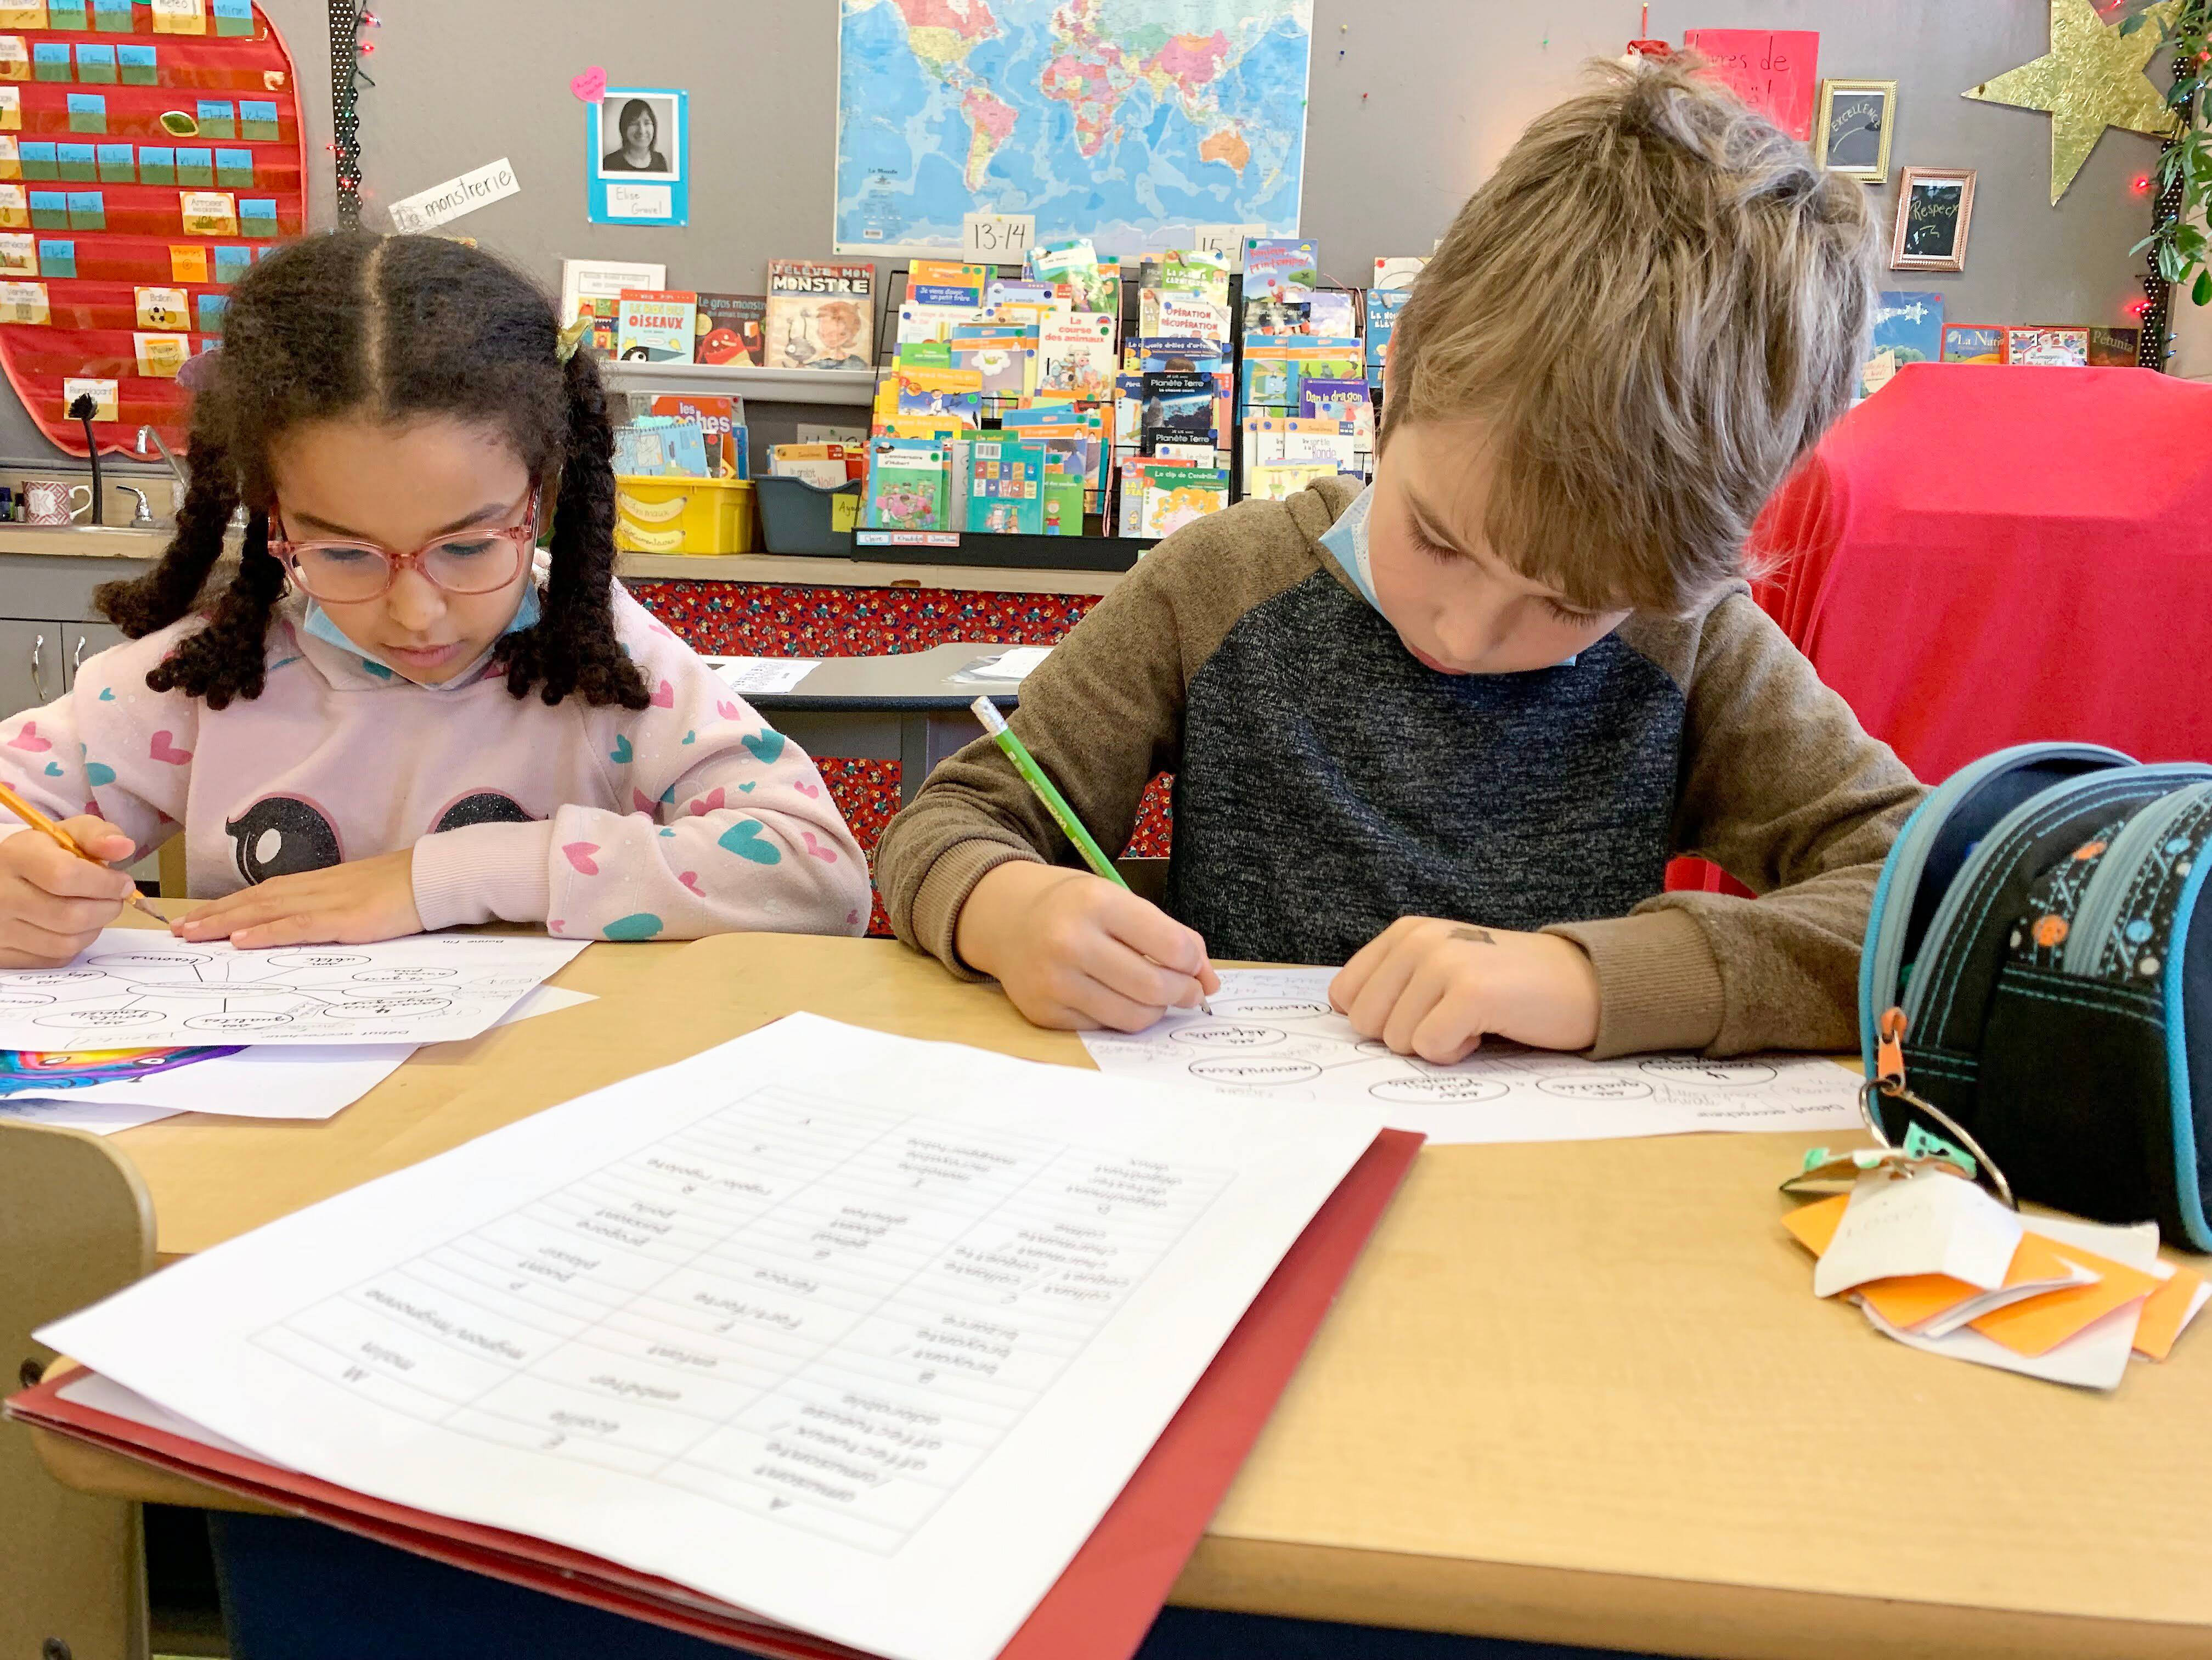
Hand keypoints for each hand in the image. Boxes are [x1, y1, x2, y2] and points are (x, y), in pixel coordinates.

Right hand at [0, 815, 135, 966]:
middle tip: (114, 899)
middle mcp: (1, 895)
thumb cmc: (41, 855)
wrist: (3, 879)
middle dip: (107, 908)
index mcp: (15, 856)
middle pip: (70, 915)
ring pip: (66, 943)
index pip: (66, 876)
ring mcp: (0, 928)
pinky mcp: (4, 954)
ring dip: (94, 928)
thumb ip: (97, 835)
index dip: (106, 883)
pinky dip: (75, 945)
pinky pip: (55, 958)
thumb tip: (124, 847)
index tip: (123, 883)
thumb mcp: (65, 835)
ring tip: (95, 910)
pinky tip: (73, 926)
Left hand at [175, 849, 421, 948]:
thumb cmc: (403, 888)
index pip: (262, 893)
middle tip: (177, 929)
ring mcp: (327, 902)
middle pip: (253, 900)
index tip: (196, 918)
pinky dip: (266, 932)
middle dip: (213, 915)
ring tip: (193, 933)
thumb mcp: (359, 894)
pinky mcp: (343, 919)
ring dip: (225, 922)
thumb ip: (331, 906)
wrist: (434, 877)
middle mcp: (314, 888)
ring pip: (265, 910)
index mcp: (318, 883)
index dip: (226, 905)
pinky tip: (241, 940)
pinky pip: (297, 926)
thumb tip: (306, 922)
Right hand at [956, 860, 1218, 1031]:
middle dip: (1185, 992)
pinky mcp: (1044, 1012)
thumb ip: (1170, 935)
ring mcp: (1053, 981)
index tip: (1194, 965)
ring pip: (1134, 1016)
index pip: (1171, 945)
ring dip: (1157, 1010)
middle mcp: (1070, 942)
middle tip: (1190, 991)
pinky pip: (1104, 1028)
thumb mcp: (1120, 901)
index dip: (1194, 961)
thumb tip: (1210, 983)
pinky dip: (1122, 1017)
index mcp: (1096, 902)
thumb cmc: (1075, 908)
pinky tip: (1118, 998)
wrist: (1008, 920)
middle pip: (1155, 986)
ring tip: (1158, 997)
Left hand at [1330, 917, 1599, 1061]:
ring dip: (1438, 1044)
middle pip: (1366, 1024)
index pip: (1343, 996)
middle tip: (1453, 1016)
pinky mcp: (1470, 993)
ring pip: (1397, 1042)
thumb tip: (1346, 1016)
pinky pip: (1431, 1050)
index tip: (1424, 1009)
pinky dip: (1458, 1053)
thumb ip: (1393, 984)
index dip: (1381, 1020)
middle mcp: (1418, 940)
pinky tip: (1487, 1029)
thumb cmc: (1507, 986)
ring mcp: (1443, 963)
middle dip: (1407, 1035)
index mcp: (1404, 933)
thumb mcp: (1440, 968)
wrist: (1582, 982)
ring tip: (1475, 1019)